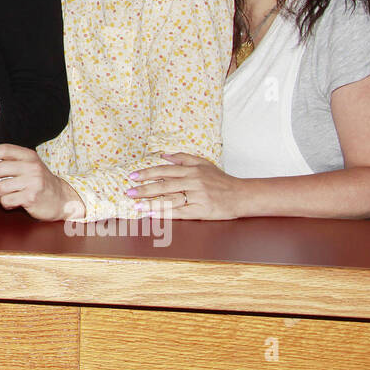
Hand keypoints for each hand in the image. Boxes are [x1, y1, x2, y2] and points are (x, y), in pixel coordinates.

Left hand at [0, 143, 78, 219]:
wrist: (61, 199)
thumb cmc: (40, 182)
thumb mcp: (28, 166)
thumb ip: (11, 161)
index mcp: (28, 156)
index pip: (3, 150)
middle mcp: (31, 167)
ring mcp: (32, 182)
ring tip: (1, 195)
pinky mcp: (31, 197)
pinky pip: (6, 200)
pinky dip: (4, 203)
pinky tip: (11, 201)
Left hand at [126, 152, 244, 219]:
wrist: (241, 195)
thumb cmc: (220, 180)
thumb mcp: (203, 163)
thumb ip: (183, 158)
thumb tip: (163, 155)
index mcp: (191, 170)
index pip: (164, 171)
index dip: (147, 173)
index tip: (132, 176)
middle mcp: (193, 182)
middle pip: (164, 185)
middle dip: (144, 189)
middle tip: (128, 192)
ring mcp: (197, 197)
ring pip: (170, 199)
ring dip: (151, 203)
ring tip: (136, 206)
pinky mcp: (201, 210)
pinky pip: (180, 212)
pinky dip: (165, 214)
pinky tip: (153, 215)